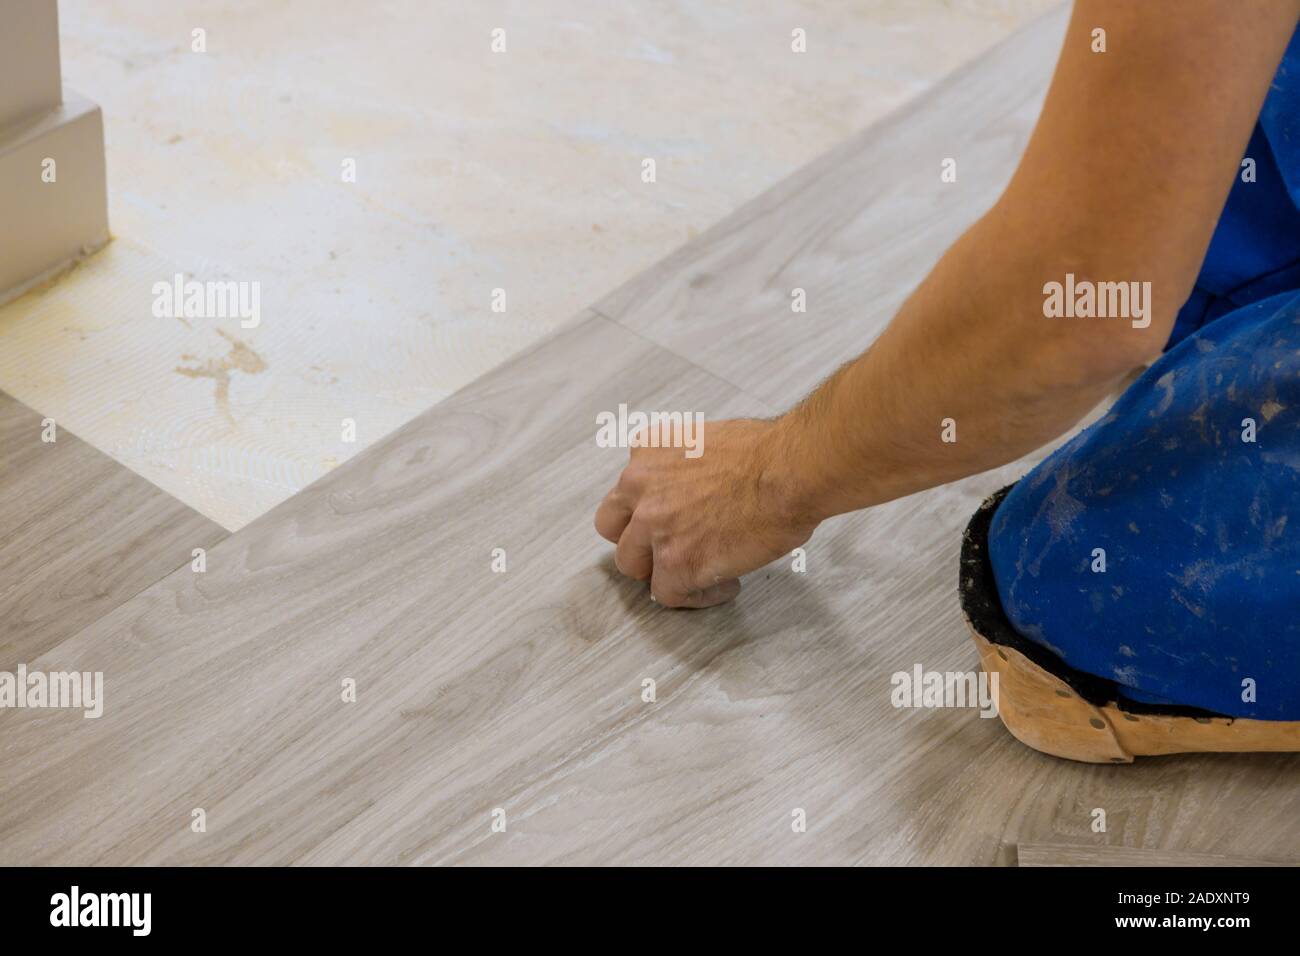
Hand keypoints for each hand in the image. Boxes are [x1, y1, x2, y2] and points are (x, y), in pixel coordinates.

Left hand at [594, 417, 819, 607]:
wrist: (789, 471)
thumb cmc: (768, 453)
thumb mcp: (706, 438)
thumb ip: (685, 465)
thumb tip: (697, 488)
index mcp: (648, 449)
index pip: (626, 488)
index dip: (645, 508)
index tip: (669, 520)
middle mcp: (640, 486)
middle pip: (612, 527)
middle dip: (638, 540)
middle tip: (668, 548)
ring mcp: (654, 527)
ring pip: (632, 565)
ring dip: (661, 571)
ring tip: (697, 572)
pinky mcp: (676, 562)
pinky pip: (668, 595)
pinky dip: (695, 596)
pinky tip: (725, 584)